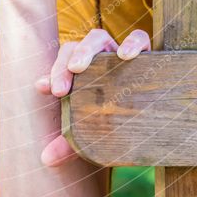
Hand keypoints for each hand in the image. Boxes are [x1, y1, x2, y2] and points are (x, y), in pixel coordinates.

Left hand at [35, 28, 150, 165]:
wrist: (153, 125)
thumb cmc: (116, 124)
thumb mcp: (91, 132)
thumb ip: (69, 142)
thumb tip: (46, 159)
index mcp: (81, 73)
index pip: (62, 63)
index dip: (52, 71)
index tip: (43, 88)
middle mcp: (96, 59)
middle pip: (74, 48)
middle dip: (63, 65)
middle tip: (59, 90)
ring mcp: (117, 54)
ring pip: (98, 37)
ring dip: (87, 49)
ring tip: (79, 68)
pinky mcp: (145, 54)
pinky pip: (140, 37)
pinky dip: (133, 42)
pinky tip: (126, 55)